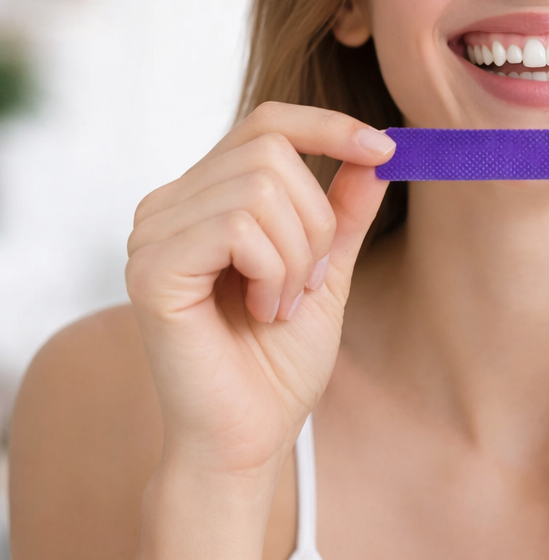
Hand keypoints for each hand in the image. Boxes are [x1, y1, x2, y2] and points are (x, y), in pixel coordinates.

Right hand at [126, 102, 394, 479]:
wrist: (249, 436)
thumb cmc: (280, 358)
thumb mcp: (327, 266)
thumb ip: (343, 208)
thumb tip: (378, 148)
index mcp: (206, 196)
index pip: (266, 123)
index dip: (328, 126)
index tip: (386, 149)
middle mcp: (169, 204)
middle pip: (271, 151)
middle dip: (316, 220)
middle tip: (310, 282)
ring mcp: (152, 233)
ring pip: (260, 187)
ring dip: (298, 254)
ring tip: (284, 304)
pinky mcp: (151, 268)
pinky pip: (238, 228)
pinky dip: (274, 271)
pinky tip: (264, 311)